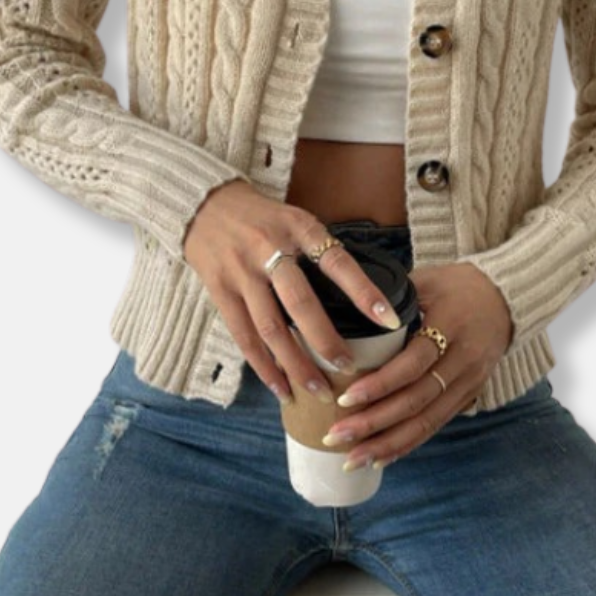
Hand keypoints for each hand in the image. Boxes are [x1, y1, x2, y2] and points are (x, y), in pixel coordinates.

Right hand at [183, 180, 403, 404]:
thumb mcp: (297, 219)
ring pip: (271, 328)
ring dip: (296, 364)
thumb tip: (363, 296)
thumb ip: (321, 251)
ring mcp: (242, 272)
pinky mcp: (220, 291)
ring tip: (318, 390)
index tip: (389, 320)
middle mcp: (269, 249)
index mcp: (299, 228)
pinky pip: (244, 336)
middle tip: (349, 368)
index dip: (364, 293)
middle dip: (326, 341)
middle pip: (300, 303)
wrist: (205, 205)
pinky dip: (263, 366)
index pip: (338, 263)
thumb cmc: (264, 218)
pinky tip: (281, 387)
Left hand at [321, 262, 512, 470]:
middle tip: (335, 436)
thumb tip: (341, 310)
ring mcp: (469, 382)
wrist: (506, 297)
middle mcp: (464, 359)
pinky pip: (436, 425)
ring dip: (387, 443)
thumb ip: (390, 298)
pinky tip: (380, 457)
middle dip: (374, 422)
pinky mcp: (469, 396)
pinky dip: (408, 444)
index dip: (381, 384)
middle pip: (417, 400)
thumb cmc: (457, 285)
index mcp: (451, 325)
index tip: (345, 397)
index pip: (414, 362)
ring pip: (427, 421)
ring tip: (352, 459)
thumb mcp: (427, 280)